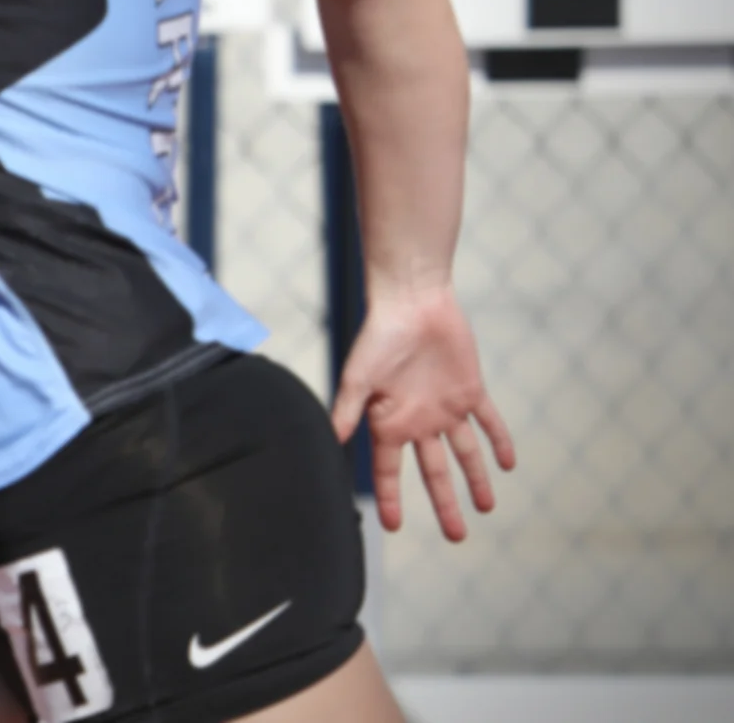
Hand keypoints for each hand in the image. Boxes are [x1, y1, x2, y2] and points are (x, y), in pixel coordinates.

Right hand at [330, 280, 515, 540]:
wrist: (412, 302)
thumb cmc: (378, 337)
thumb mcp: (359, 377)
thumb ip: (347, 410)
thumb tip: (331, 441)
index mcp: (389, 422)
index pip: (388, 470)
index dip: (391, 498)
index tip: (393, 527)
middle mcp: (418, 421)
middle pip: (434, 472)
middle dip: (445, 504)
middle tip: (457, 536)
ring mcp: (446, 407)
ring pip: (465, 454)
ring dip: (475, 480)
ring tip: (485, 508)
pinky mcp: (471, 390)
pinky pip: (489, 423)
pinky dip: (499, 442)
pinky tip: (507, 463)